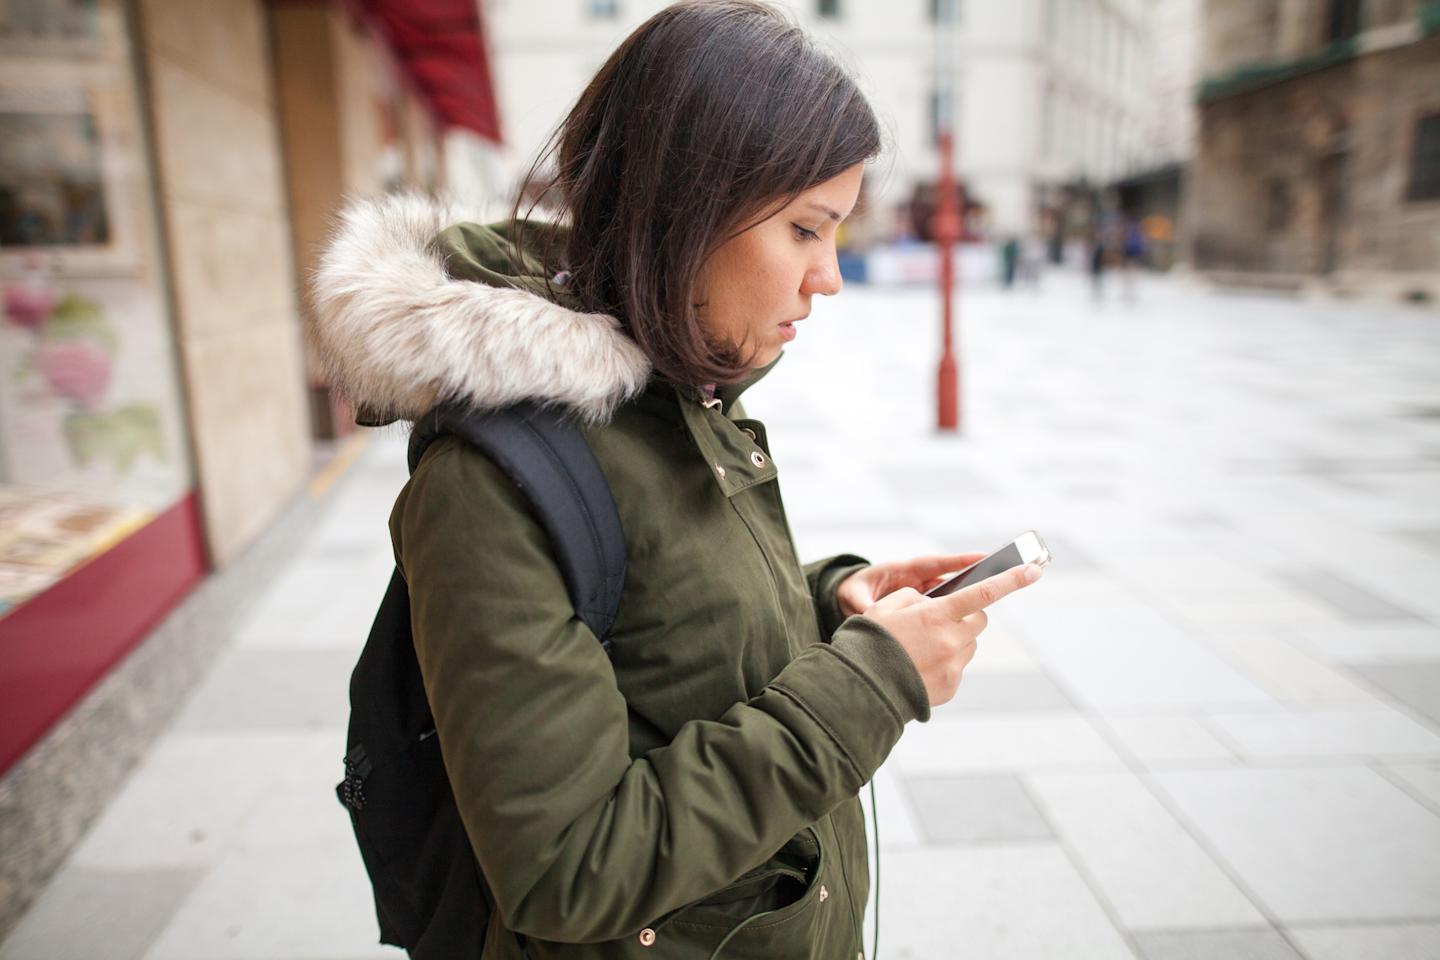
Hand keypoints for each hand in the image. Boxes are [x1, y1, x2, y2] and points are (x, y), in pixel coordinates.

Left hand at [836, 553, 986, 618]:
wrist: (846, 600)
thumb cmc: (851, 591)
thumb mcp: (855, 595)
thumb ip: (865, 603)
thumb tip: (871, 612)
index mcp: (902, 569)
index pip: (934, 563)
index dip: (958, 561)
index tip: (983, 558)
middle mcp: (916, 580)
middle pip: (949, 580)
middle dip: (971, 581)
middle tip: (999, 579)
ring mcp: (920, 595)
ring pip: (948, 597)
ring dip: (964, 602)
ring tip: (986, 609)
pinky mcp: (920, 609)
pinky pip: (940, 612)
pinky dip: (951, 618)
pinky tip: (964, 631)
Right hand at [862, 562, 1042, 706]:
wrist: (860, 689)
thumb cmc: (869, 642)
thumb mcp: (884, 607)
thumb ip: (914, 597)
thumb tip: (931, 602)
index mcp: (936, 615)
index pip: (983, 593)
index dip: (1011, 580)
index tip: (1034, 570)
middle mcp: (951, 640)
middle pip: (979, 620)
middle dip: (965, 615)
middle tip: (940, 619)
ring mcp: (953, 666)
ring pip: (968, 644)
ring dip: (953, 640)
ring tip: (921, 649)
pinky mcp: (951, 686)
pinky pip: (956, 667)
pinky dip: (943, 663)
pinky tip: (919, 667)